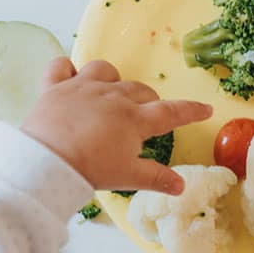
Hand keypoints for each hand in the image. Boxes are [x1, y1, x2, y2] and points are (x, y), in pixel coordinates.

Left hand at [22, 57, 211, 194]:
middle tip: (146, 116)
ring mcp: (82, 87)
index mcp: (134, 119)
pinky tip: (69, 77)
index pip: (171, 112)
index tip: (206, 108)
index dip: (191, 111)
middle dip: (148, 100)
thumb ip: (156, 178)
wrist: (47, 161)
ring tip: (111, 93)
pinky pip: (60, 66)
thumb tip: (181, 186)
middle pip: (139, 90)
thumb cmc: (91, 169)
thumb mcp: (128, 176)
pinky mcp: (54, 87)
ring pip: (104, 70)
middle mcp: (112, 96)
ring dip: (113, 79)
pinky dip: (65, 69)